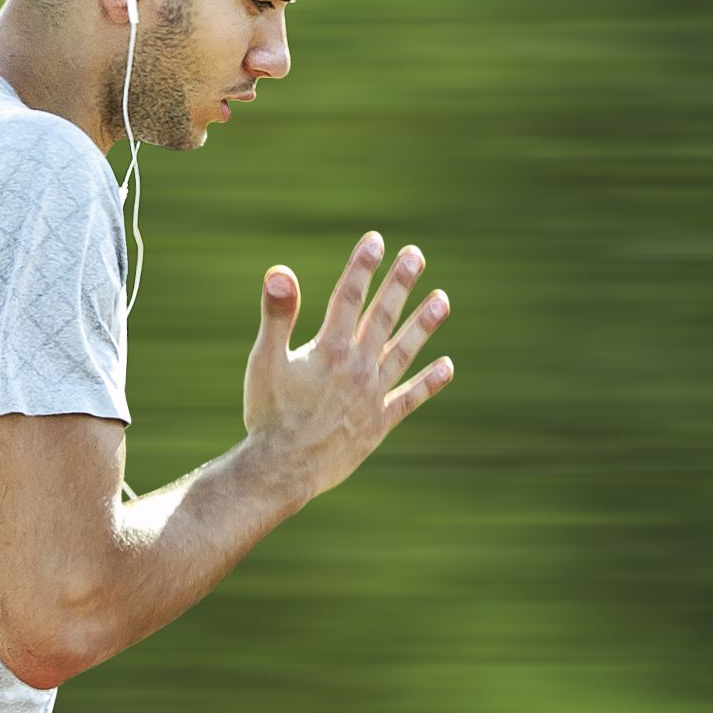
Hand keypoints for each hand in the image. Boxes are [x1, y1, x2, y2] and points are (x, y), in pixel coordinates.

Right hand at [240, 231, 457, 501]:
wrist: (283, 470)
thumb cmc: (269, 415)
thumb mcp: (264, 360)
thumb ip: (277, 315)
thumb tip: (280, 271)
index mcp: (330, 350)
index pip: (349, 297)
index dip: (362, 267)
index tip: (376, 242)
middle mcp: (358, 367)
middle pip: (383, 317)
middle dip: (399, 284)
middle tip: (416, 256)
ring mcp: (372, 396)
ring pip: (403, 351)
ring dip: (423, 324)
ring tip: (442, 300)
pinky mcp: (378, 424)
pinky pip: (409, 399)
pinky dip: (428, 382)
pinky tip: (447, 366)